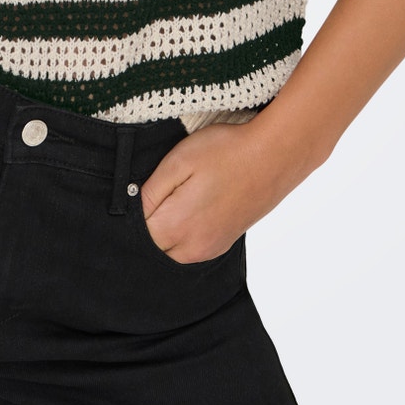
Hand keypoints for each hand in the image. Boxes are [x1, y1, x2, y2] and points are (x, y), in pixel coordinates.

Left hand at [140, 108, 327, 263]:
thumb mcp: (178, 161)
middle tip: (153, 196)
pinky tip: (190, 208)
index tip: (133, 194)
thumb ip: (150, 192)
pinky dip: (182, 235)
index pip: (135, 234)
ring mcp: (210, 249)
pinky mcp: (223, 244)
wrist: (274, 157)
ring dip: (165, 232)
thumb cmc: (226, 152)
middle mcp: (192, 248)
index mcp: (176, 227)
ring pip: (170, 252)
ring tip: (174, 200)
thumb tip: (130, 208)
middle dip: (146, 226)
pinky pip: (190, 250)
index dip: (130, 214)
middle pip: (152, 247)